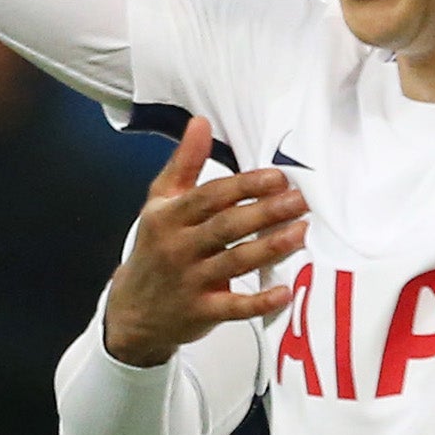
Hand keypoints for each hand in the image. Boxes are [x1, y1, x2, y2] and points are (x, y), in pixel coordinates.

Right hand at [102, 117, 306, 367]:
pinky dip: (260, 301)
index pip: (208, 197)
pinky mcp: (202, 312)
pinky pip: (235, 307)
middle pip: (225, 226)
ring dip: (270, 247)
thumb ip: (183, 164)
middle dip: (265, 212)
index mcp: (168, 217)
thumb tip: (200, 122)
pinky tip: (286, 291)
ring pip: (235, 262)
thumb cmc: (155, 248)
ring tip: (302, 233)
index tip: (277, 177)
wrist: (132, 311)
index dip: (244, 186)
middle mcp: (177, 247)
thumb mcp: (159, 203)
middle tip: (300, 201)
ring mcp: (189, 282)